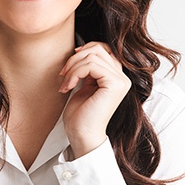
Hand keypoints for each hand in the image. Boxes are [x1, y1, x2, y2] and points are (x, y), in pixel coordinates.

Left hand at [59, 42, 130, 157]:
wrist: (81, 136)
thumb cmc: (80, 116)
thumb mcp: (84, 85)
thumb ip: (88, 69)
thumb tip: (81, 50)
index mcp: (115, 77)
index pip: (102, 49)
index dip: (83, 51)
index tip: (68, 66)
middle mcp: (122, 77)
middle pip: (97, 49)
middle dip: (74, 59)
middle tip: (62, 75)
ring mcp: (120, 81)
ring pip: (93, 55)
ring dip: (72, 67)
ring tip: (64, 83)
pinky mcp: (115, 84)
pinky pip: (91, 65)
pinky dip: (75, 73)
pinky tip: (68, 87)